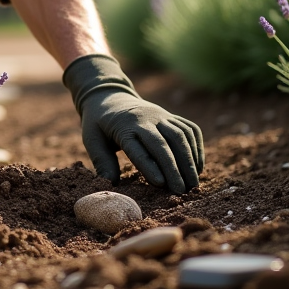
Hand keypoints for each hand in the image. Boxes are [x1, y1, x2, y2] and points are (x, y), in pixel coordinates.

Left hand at [62, 55, 203, 193]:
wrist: (111, 97)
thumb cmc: (99, 124)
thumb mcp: (92, 139)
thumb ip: (101, 161)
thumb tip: (110, 184)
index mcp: (123, 126)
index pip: (137, 147)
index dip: (149, 165)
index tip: (161, 183)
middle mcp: (144, 118)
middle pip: (163, 142)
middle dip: (174, 167)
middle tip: (181, 191)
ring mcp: (161, 115)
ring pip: (180, 135)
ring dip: (189, 160)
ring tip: (193, 185)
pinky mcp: (172, 116)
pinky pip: (190, 129)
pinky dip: (196, 148)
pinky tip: (197, 167)